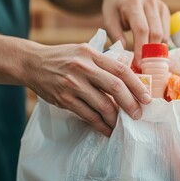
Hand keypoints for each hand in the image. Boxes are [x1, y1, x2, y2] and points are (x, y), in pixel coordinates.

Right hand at [25, 43, 151, 136]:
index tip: (146, 98)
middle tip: (138, 115)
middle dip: (131, 104)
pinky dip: (101, 125)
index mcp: (91, 54)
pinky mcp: (64, 99)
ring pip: (103, 105)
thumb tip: (129, 77)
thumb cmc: (63, 58)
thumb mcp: (83, 51)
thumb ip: (103, 62)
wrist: (32, 63)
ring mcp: (73, 84)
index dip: (137, 85)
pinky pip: (88, 116)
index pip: (121, 70)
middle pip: (115, 88)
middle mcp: (83, 68)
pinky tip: (107, 129)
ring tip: (122, 124)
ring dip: (116, 119)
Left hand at [102, 0, 169, 67]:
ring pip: (164, 34)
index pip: (142, 30)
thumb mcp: (108, 18)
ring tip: (148, 62)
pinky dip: (161, 43)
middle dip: (151, 53)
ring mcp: (159, 5)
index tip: (138, 64)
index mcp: (133, 3)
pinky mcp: (165, 9)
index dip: (141, 49)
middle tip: (144, 68)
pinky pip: (167, 31)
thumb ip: (115, 36)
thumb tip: (125, 56)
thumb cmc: (114, 4)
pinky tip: (153, 52)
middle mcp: (149, 2)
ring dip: (157, 50)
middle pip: (156, 33)